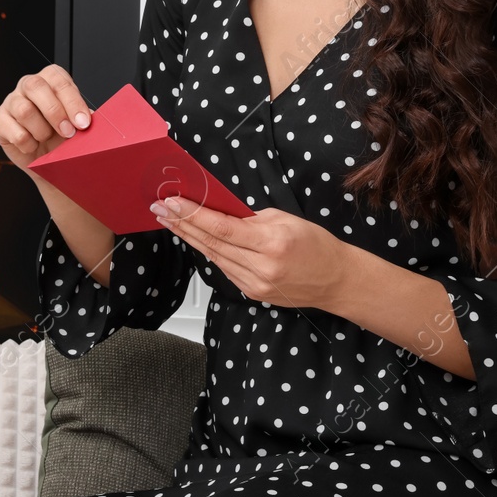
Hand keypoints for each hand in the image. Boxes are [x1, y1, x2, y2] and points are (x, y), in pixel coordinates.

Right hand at [0, 64, 93, 170]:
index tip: (83, 123)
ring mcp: (11, 101)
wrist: (47, 160)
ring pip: (24, 110)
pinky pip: (14, 131)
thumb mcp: (77, 125)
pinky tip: (33, 146)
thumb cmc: (62, 136)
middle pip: (36, 86)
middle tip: (69, 133)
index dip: (72, 101)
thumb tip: (89, 117)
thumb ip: (83, 118)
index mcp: (50, 79)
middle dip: (55, 112)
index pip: (59, 80)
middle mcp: (28, 84)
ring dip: (42, 131)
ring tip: (48, 139)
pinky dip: (28, 144)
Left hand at [152, 198, 352, 310]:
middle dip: (181, 224)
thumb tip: (221, 211)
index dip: (193, 214)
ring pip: (213, 257)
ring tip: (170, 221)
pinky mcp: (252, 293)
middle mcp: (261, 267)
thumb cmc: (316, 245)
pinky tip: (195, 239)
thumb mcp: (285, 219)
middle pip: (211, 243)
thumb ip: (250, 218)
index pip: (221, 227)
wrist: (336, 280)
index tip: (172, 203)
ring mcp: (255, 284)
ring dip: (189, 237)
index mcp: (271, 242)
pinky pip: (224, 268)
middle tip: (160, 209)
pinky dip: (208, 252)